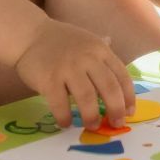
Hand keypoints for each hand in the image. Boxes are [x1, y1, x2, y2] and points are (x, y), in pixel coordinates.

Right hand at [13, 17, 137, 129]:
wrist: (29, 34)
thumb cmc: (61, 40)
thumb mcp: (88, 40)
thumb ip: (103, 54)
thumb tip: (118, 70)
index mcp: (100, 50)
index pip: (121, 76)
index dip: (128, 97)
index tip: (129, 112)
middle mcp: (87, 58)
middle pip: (109, 88)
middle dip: (115, 110)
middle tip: (115, 124)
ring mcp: (68, 68)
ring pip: (87, 98)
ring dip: (92, 116)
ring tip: (92, 126)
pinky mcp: (49, 79)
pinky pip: (60, 104)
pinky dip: (65, 117)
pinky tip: (66, 123)